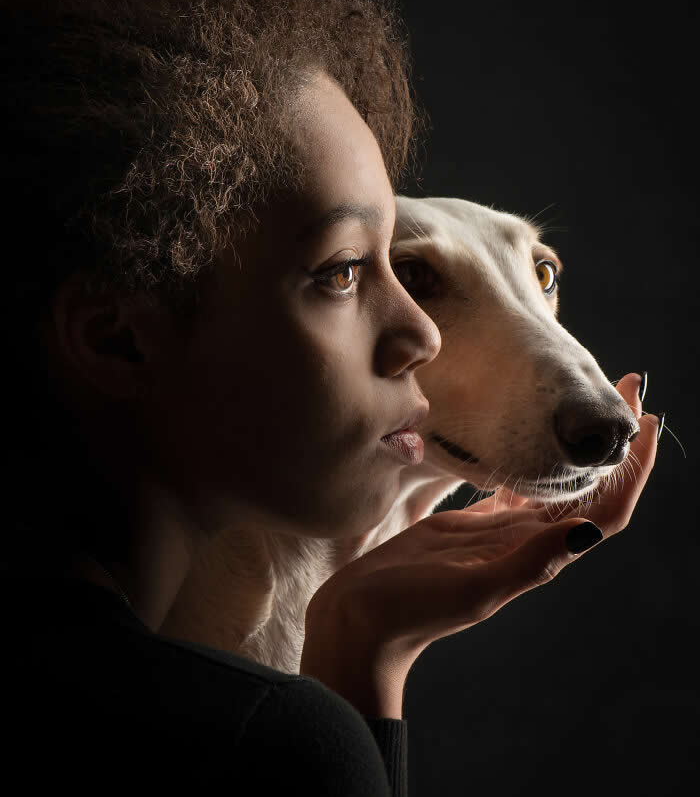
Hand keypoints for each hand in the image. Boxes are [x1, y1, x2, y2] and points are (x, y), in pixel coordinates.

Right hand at [300, 373, 658, 717]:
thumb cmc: (412, 609)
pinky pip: (512, 489)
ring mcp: (499, 533)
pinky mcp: (470, 526)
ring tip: (586, 403)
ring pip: (555, 485)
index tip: (645, 417)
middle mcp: (527, 542)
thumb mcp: (473, 586)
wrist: (363, 621)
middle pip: (589, 489)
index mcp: (537, 555)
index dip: (634, 469)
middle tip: (626, 388)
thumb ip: (528, 561)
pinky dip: (531, 461)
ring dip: (579, 449)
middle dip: (614, 444)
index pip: (606, 510)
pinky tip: (528, 439)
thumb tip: (589, 530)